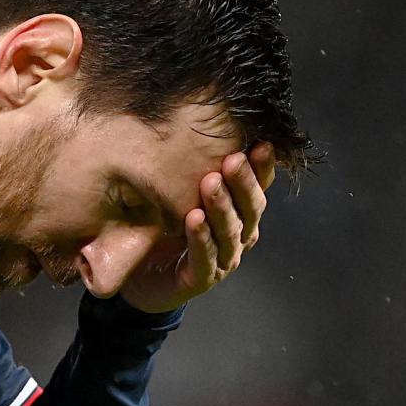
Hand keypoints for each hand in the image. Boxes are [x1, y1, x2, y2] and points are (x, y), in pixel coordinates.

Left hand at [118, 142, 276, 312]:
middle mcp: (239, 236)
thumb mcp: (181, 194)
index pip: (259, 188)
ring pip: (230, 232)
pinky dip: (201, 239)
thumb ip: (194, 170)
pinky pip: (205, 258)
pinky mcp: (201, 279)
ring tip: (210, 183)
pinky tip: (194, 219)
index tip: (261, 144)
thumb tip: (201, 125)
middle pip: (250, 208)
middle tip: (233, 160)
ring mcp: (223, 259)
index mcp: (241, 213)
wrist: (143, 277)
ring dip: (221, 207)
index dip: (262, 168)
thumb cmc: (167, 230)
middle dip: (243, 183)